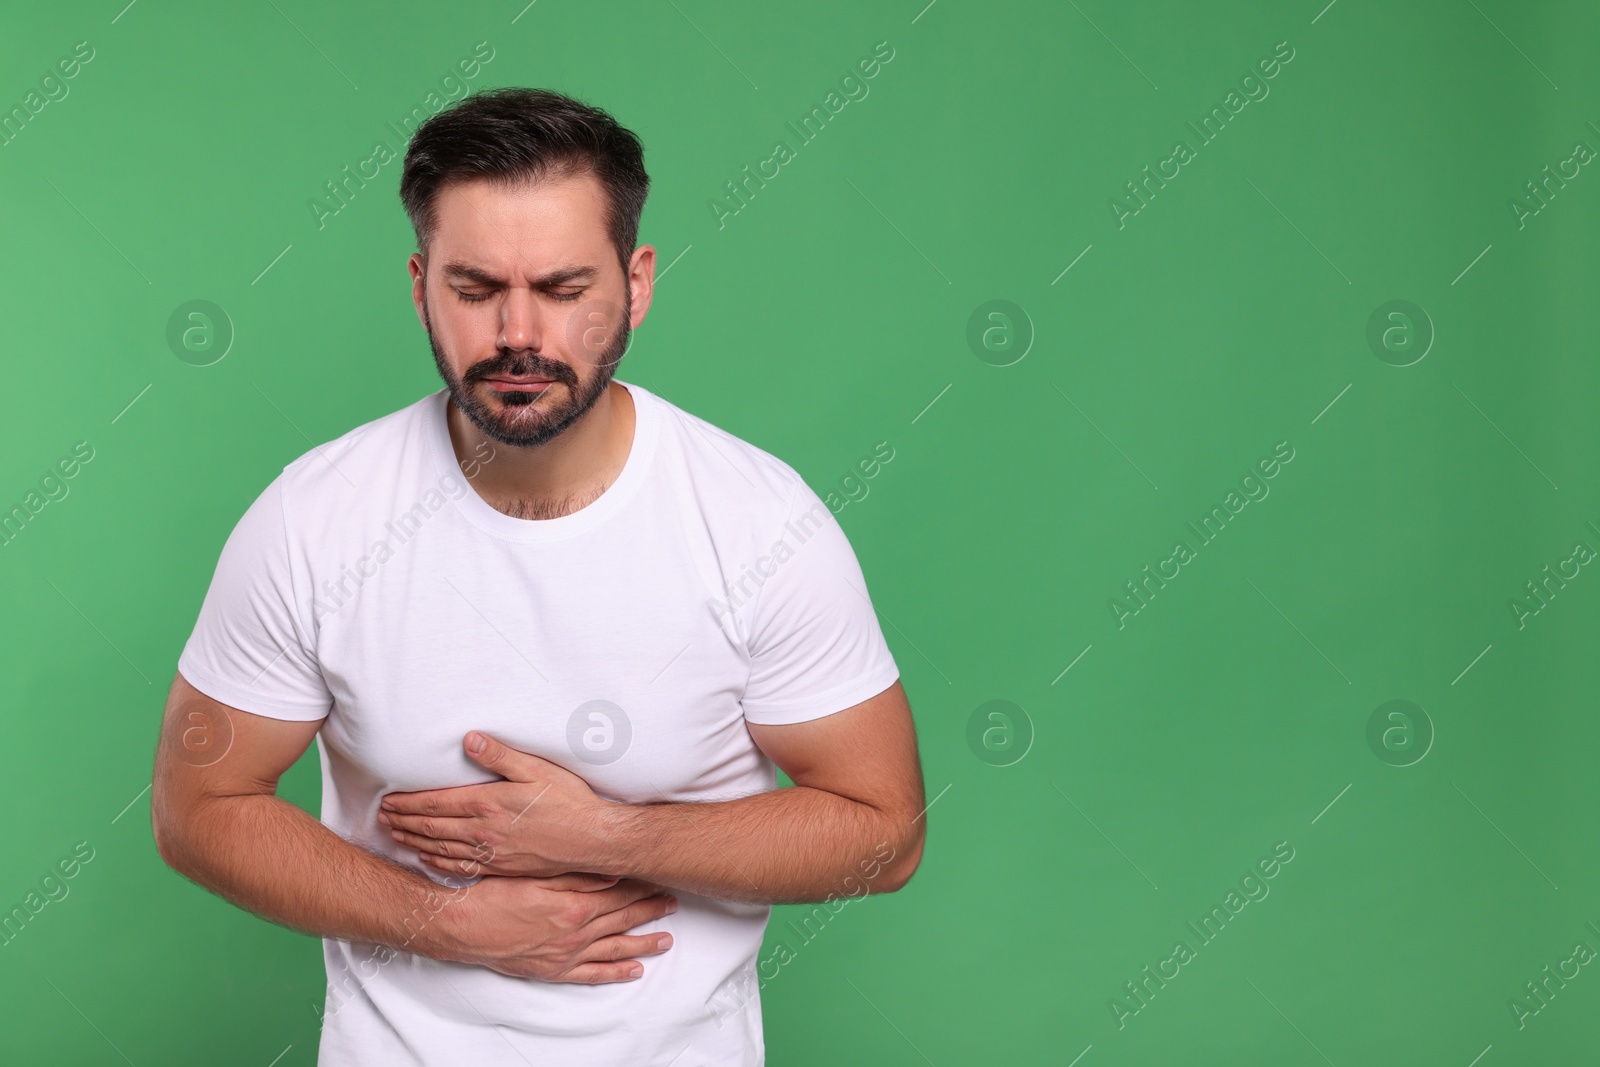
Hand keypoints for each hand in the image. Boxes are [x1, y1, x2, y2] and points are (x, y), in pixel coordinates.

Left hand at [379, 731, 616, 878]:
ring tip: (395, 834)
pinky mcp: (501, 868)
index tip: (389, 799)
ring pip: (441, 847)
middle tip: (383, 816)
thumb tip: (470, 740)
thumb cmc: (569, 801)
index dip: (409, 801)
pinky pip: (459, 867)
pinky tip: (428, 859)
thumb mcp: (536, 769)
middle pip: (432, 826)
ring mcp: (491, 853)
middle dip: (404, 820)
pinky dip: (437, 863)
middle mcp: (483, 831)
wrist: (592, 840)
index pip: (436, 802)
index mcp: (488, 803)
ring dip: (414, 840)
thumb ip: (500, 755)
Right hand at [430, 872, 677, 982]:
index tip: (659, 878)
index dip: (641, 885)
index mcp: (574, 905)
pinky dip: (615, 973)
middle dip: (649, 910)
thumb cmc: (494, 896)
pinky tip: (634, 970)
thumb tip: (613, 870)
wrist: (463, 927)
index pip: (618, 893)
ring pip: (614, 948)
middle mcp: (576, 933)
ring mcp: (567, 955)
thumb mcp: (536, 876)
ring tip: (666, 940)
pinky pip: (592, 975)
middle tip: (672, 903)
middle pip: (622, 918)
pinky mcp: (554, 971)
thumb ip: (577, 876)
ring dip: (642, 943)